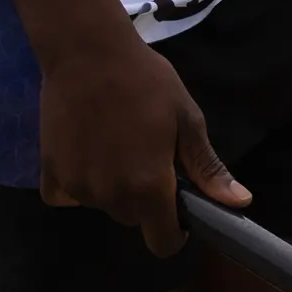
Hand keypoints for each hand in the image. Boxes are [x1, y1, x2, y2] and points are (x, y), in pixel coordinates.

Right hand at [38, 35, 249, 256]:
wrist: (86, 48)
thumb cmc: (143, 78)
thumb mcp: (185, 116)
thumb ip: (207, 166)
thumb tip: (240, 203)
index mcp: (149, 187)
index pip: (163, 243)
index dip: (174, 230)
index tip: (175, 203)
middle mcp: (111, 197)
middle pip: (133, 218)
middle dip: (143, 197)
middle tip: (143, 152)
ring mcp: (78, 187)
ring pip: (102, 205)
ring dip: (111, 187)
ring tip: (113, 141)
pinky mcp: (50, 172)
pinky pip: (66, 195)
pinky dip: (75, 182)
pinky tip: (84, 148)